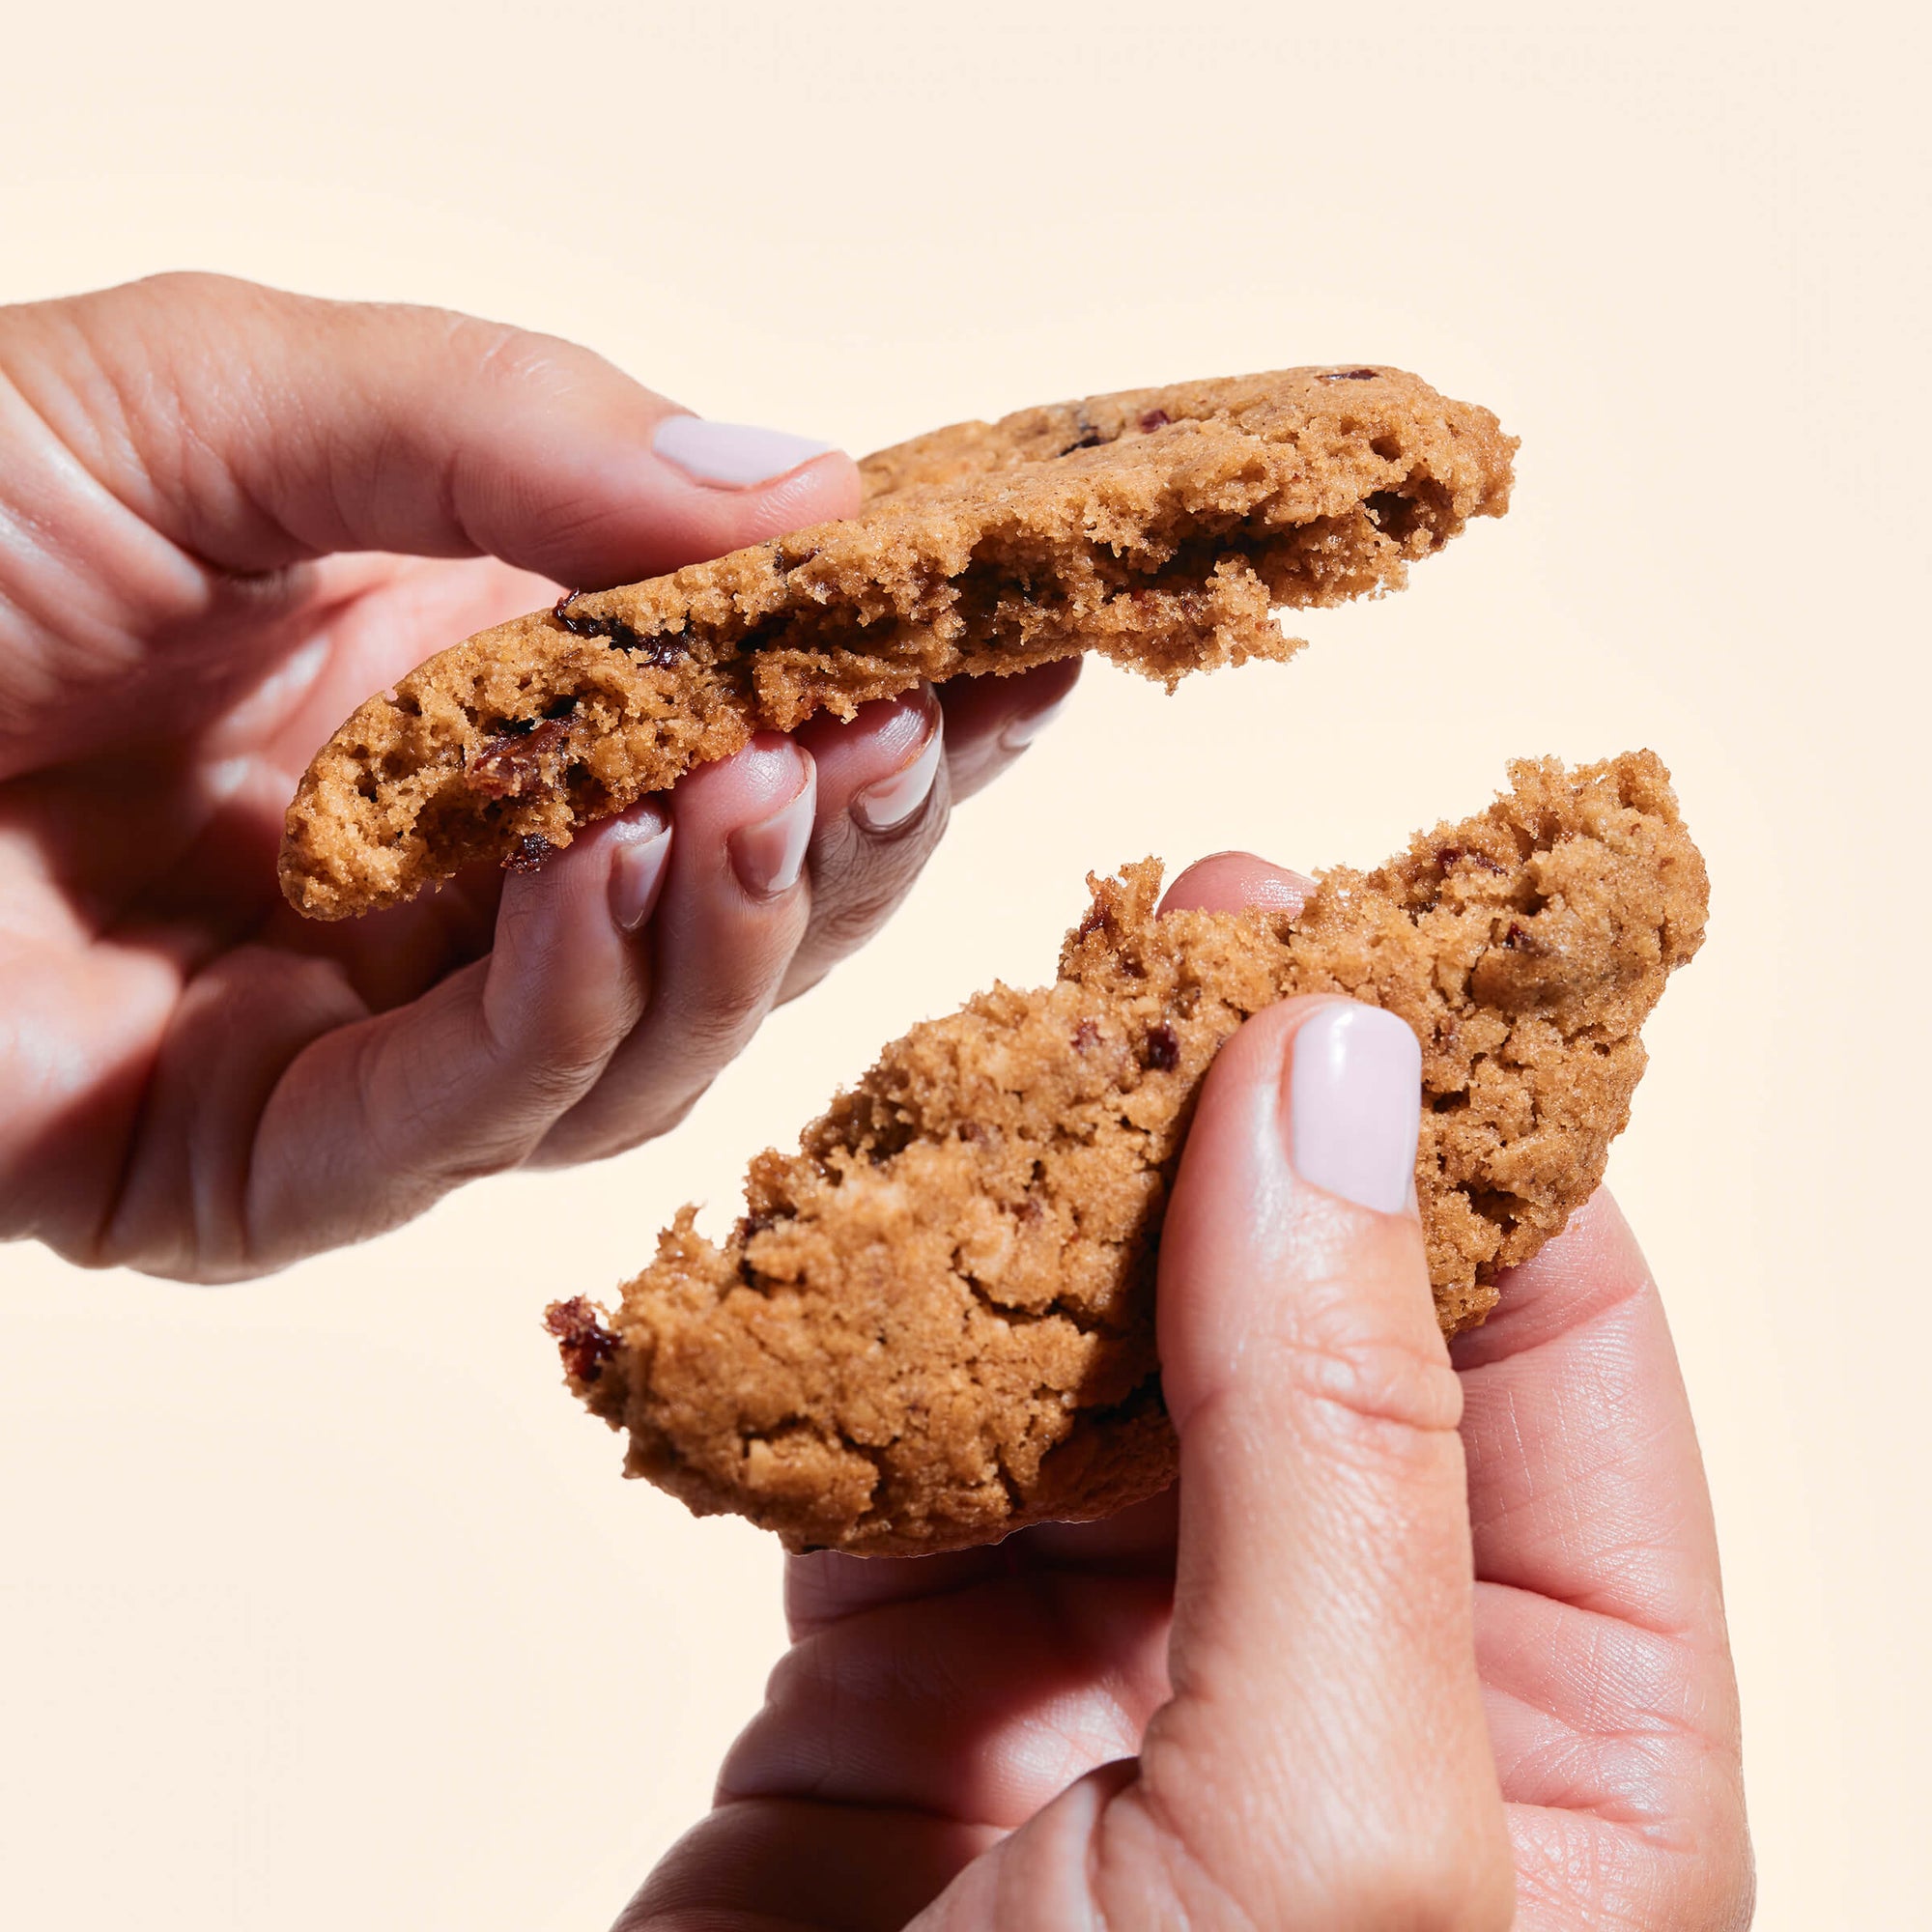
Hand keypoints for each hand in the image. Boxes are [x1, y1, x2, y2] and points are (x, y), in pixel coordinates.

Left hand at [0, 273, 1076, 1277]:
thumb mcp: (221, 398)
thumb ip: (512, 431)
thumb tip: (810, 488)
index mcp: (472, 688)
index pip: (747, 711)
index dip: (898, 681)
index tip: (1034, 633)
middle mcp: (453, 870)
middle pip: (736, 903)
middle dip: (855, 828)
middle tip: (929, 728)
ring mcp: (371, 1030)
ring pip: (644, 1042)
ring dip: (736, 930)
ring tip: (775, 800)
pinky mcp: (259, 1168)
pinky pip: (460, 1125)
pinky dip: (557, 1010)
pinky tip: (606, 887)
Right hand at [625, 857, 1751, 1930]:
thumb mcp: (1329, 1835)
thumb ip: (1343, 1432)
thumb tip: (1340, 1078)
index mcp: (1563, 1730)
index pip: (1552, 1332)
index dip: (1458, 1116)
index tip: (1360, 937)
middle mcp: (1350, 1670)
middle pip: (1302, 1307)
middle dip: (1225, 1123)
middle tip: (1164, 928)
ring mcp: (1115, 1664)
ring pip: (1085, 1348)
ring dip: (1016, 1203)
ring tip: (979, 1043)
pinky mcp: (905, 1681)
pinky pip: (884, 1443)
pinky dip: (826, 1337)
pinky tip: (783, 1237)